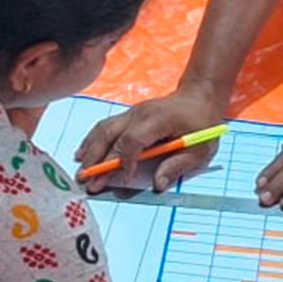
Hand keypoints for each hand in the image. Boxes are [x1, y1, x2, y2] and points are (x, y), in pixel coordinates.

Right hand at [75, 82, 228, 191]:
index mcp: (157, 120)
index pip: (133, 140)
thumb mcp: (200, 149)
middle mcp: (139, 114)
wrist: (199, 96)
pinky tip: (83, 153)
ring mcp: (131, 113)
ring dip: (90, 150)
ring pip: (103, 129)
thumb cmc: (202, 124)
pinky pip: (105, 127)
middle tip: (87, 181)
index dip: (125, 161)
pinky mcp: (128, 116)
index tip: (121, 180)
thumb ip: (177, 166)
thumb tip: (158, 185)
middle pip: (110, 135)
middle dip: (97, 160)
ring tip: (80, 170)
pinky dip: (92, 141)